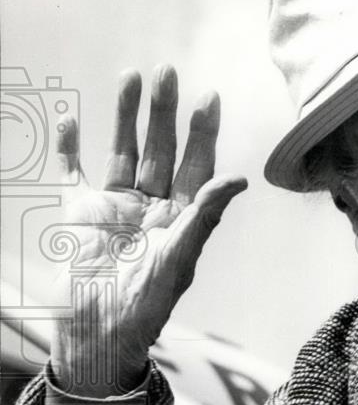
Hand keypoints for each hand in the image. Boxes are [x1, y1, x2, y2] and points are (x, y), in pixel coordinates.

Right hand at [50, 65, 246, 396]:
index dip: (202, 131)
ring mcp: (114, 206)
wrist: (100, 333)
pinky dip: (71, 147)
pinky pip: (75, 172)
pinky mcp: (80, 213)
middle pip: (159, 148)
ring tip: (130, 77)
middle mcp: (151, 205)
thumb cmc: (147, 305)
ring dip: (125, 116)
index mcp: (181, 216)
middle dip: (163, 112)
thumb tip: (239, 179)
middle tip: (167, 71)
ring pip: (122, 150)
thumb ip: (204, 216)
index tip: (208, 97)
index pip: (196, 164)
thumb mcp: (180, 259)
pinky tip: (71, 117)